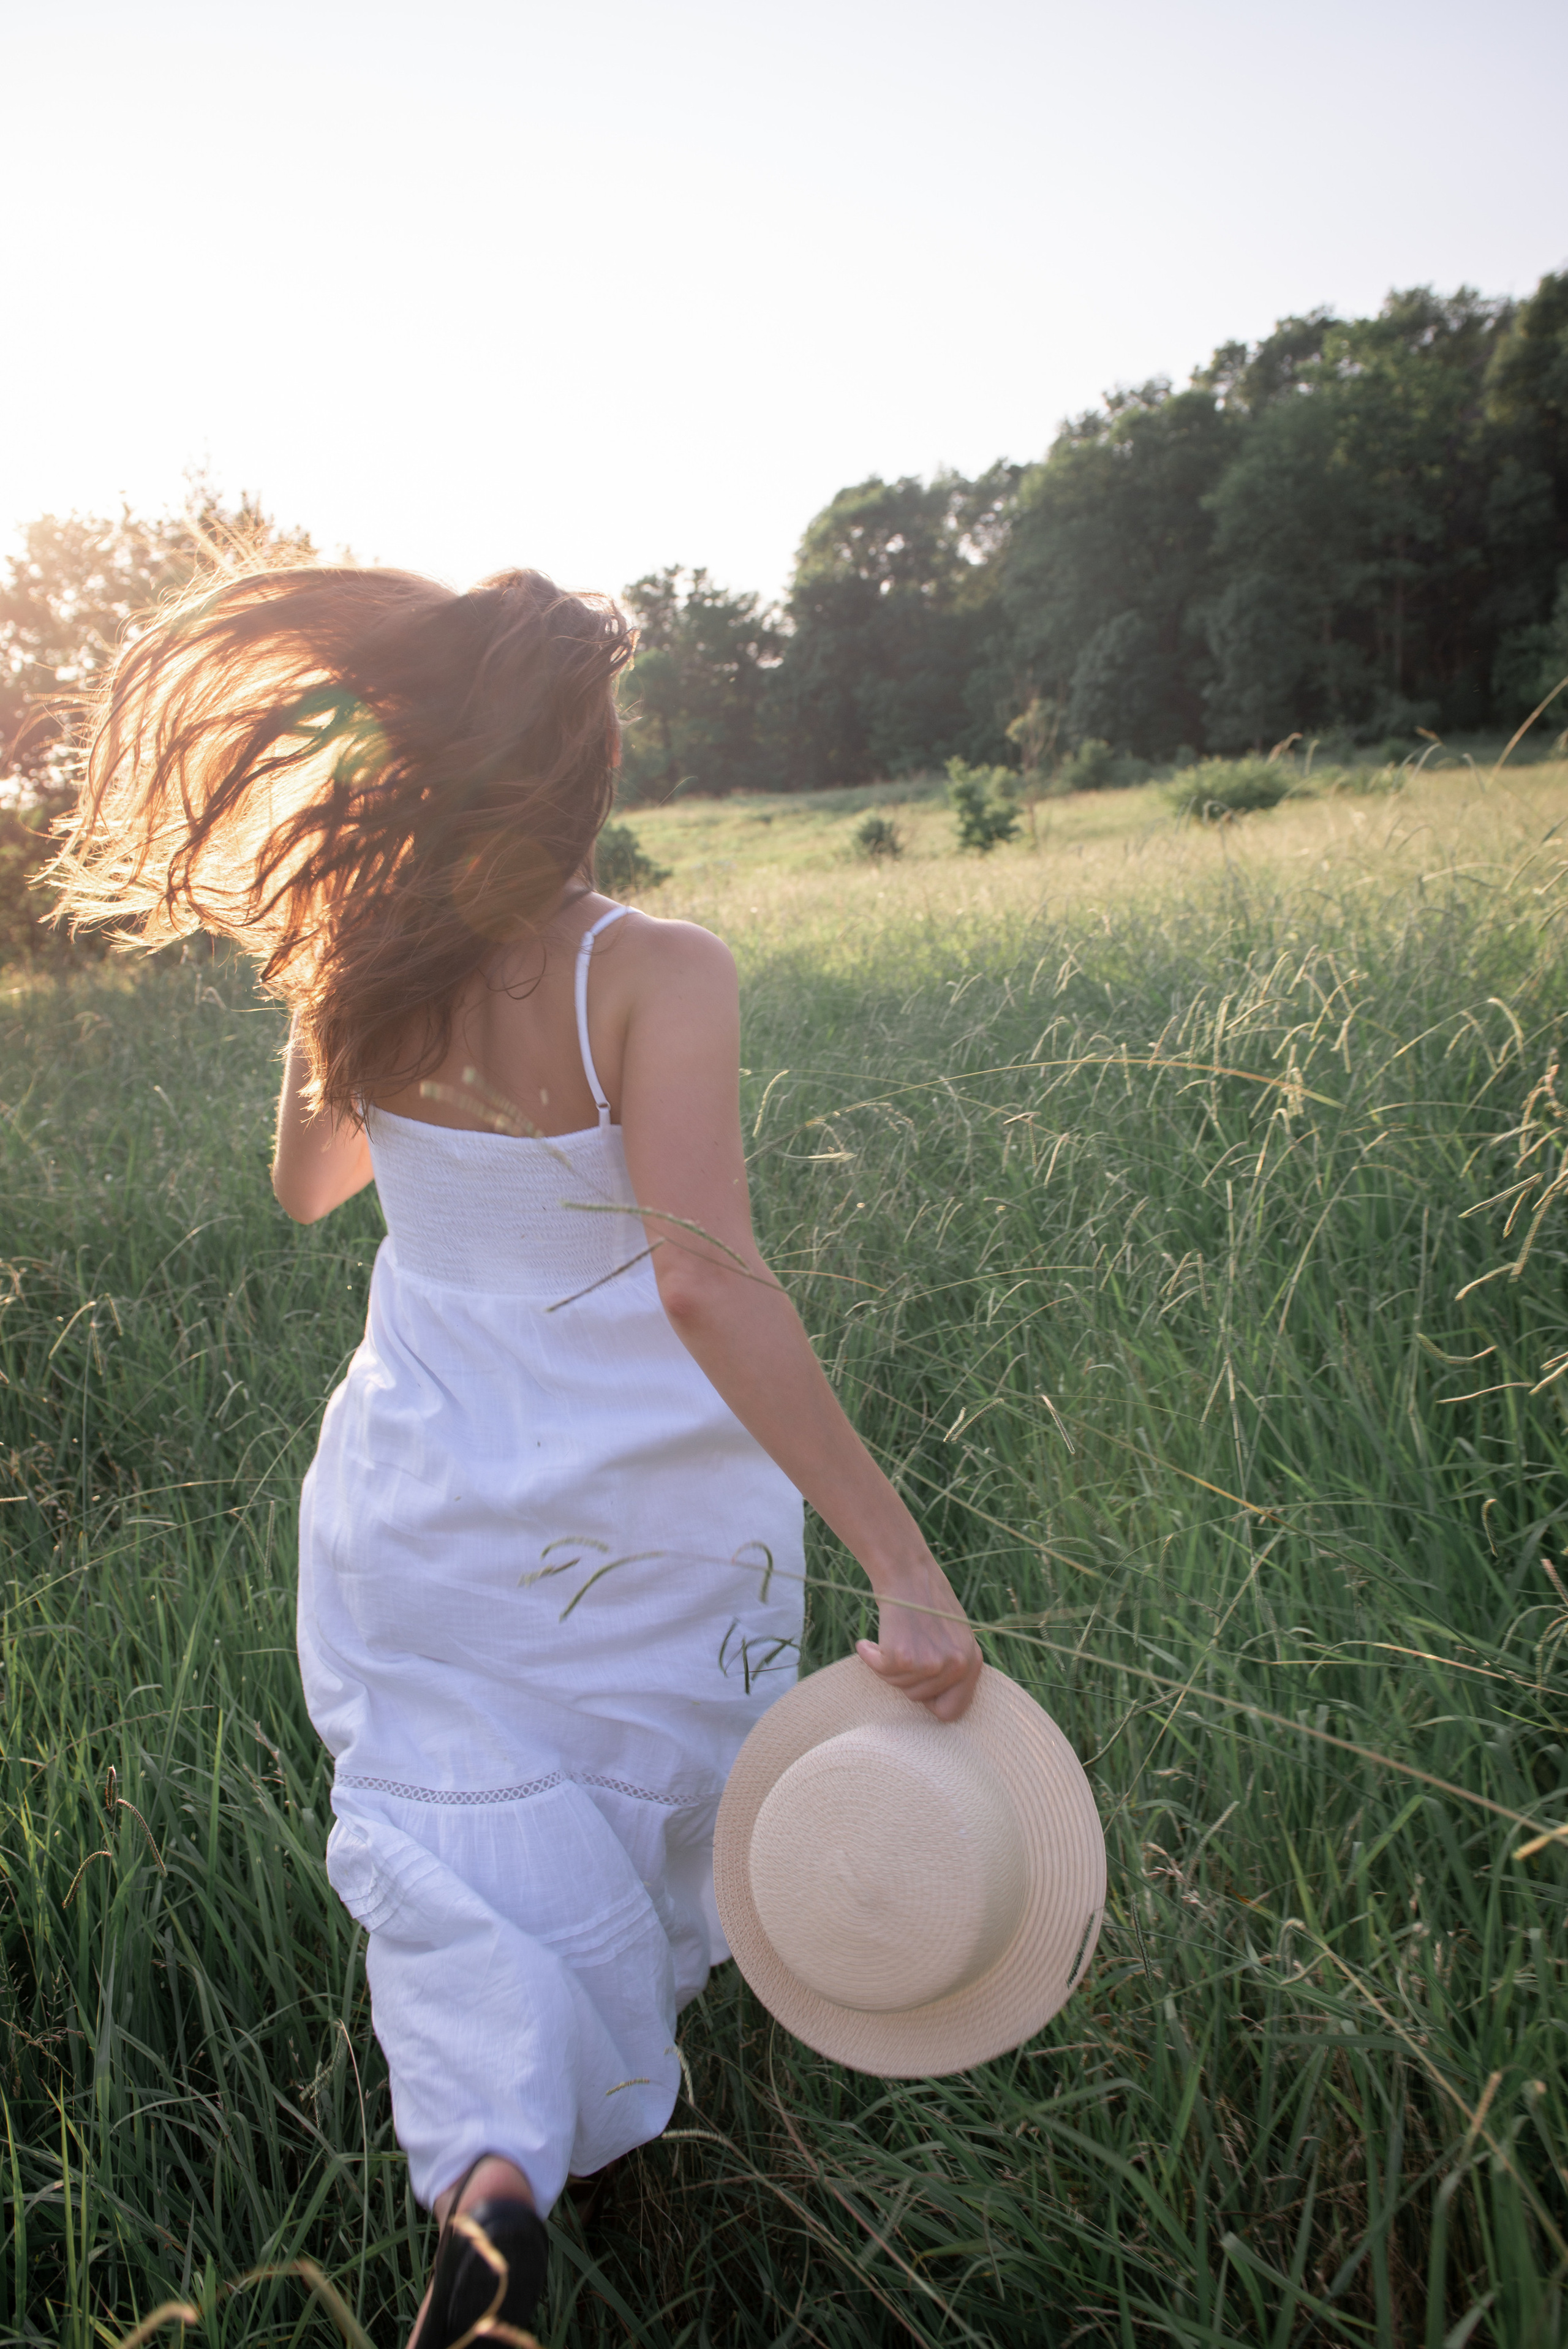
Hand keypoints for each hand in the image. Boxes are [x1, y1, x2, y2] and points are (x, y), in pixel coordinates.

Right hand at [856, 1559, 981, 1720]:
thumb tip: (940, 1708)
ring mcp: (930, 1663)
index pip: (952, 1711)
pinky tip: (871, 1640)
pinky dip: (869, 1655)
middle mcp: (956, 1666)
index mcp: (972, 1662)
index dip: (930, 1701)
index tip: (918, 1683)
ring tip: (892, 1636)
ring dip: (886, 1665)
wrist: (906, 1572)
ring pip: (897, 1686)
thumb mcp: (954, 1636)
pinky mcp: (903, 1657)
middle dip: (904, 1678)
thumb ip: (952, 1667)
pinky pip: (879, 1670)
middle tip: (902, 1647)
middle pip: (917, 1698)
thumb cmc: (926, 1602)